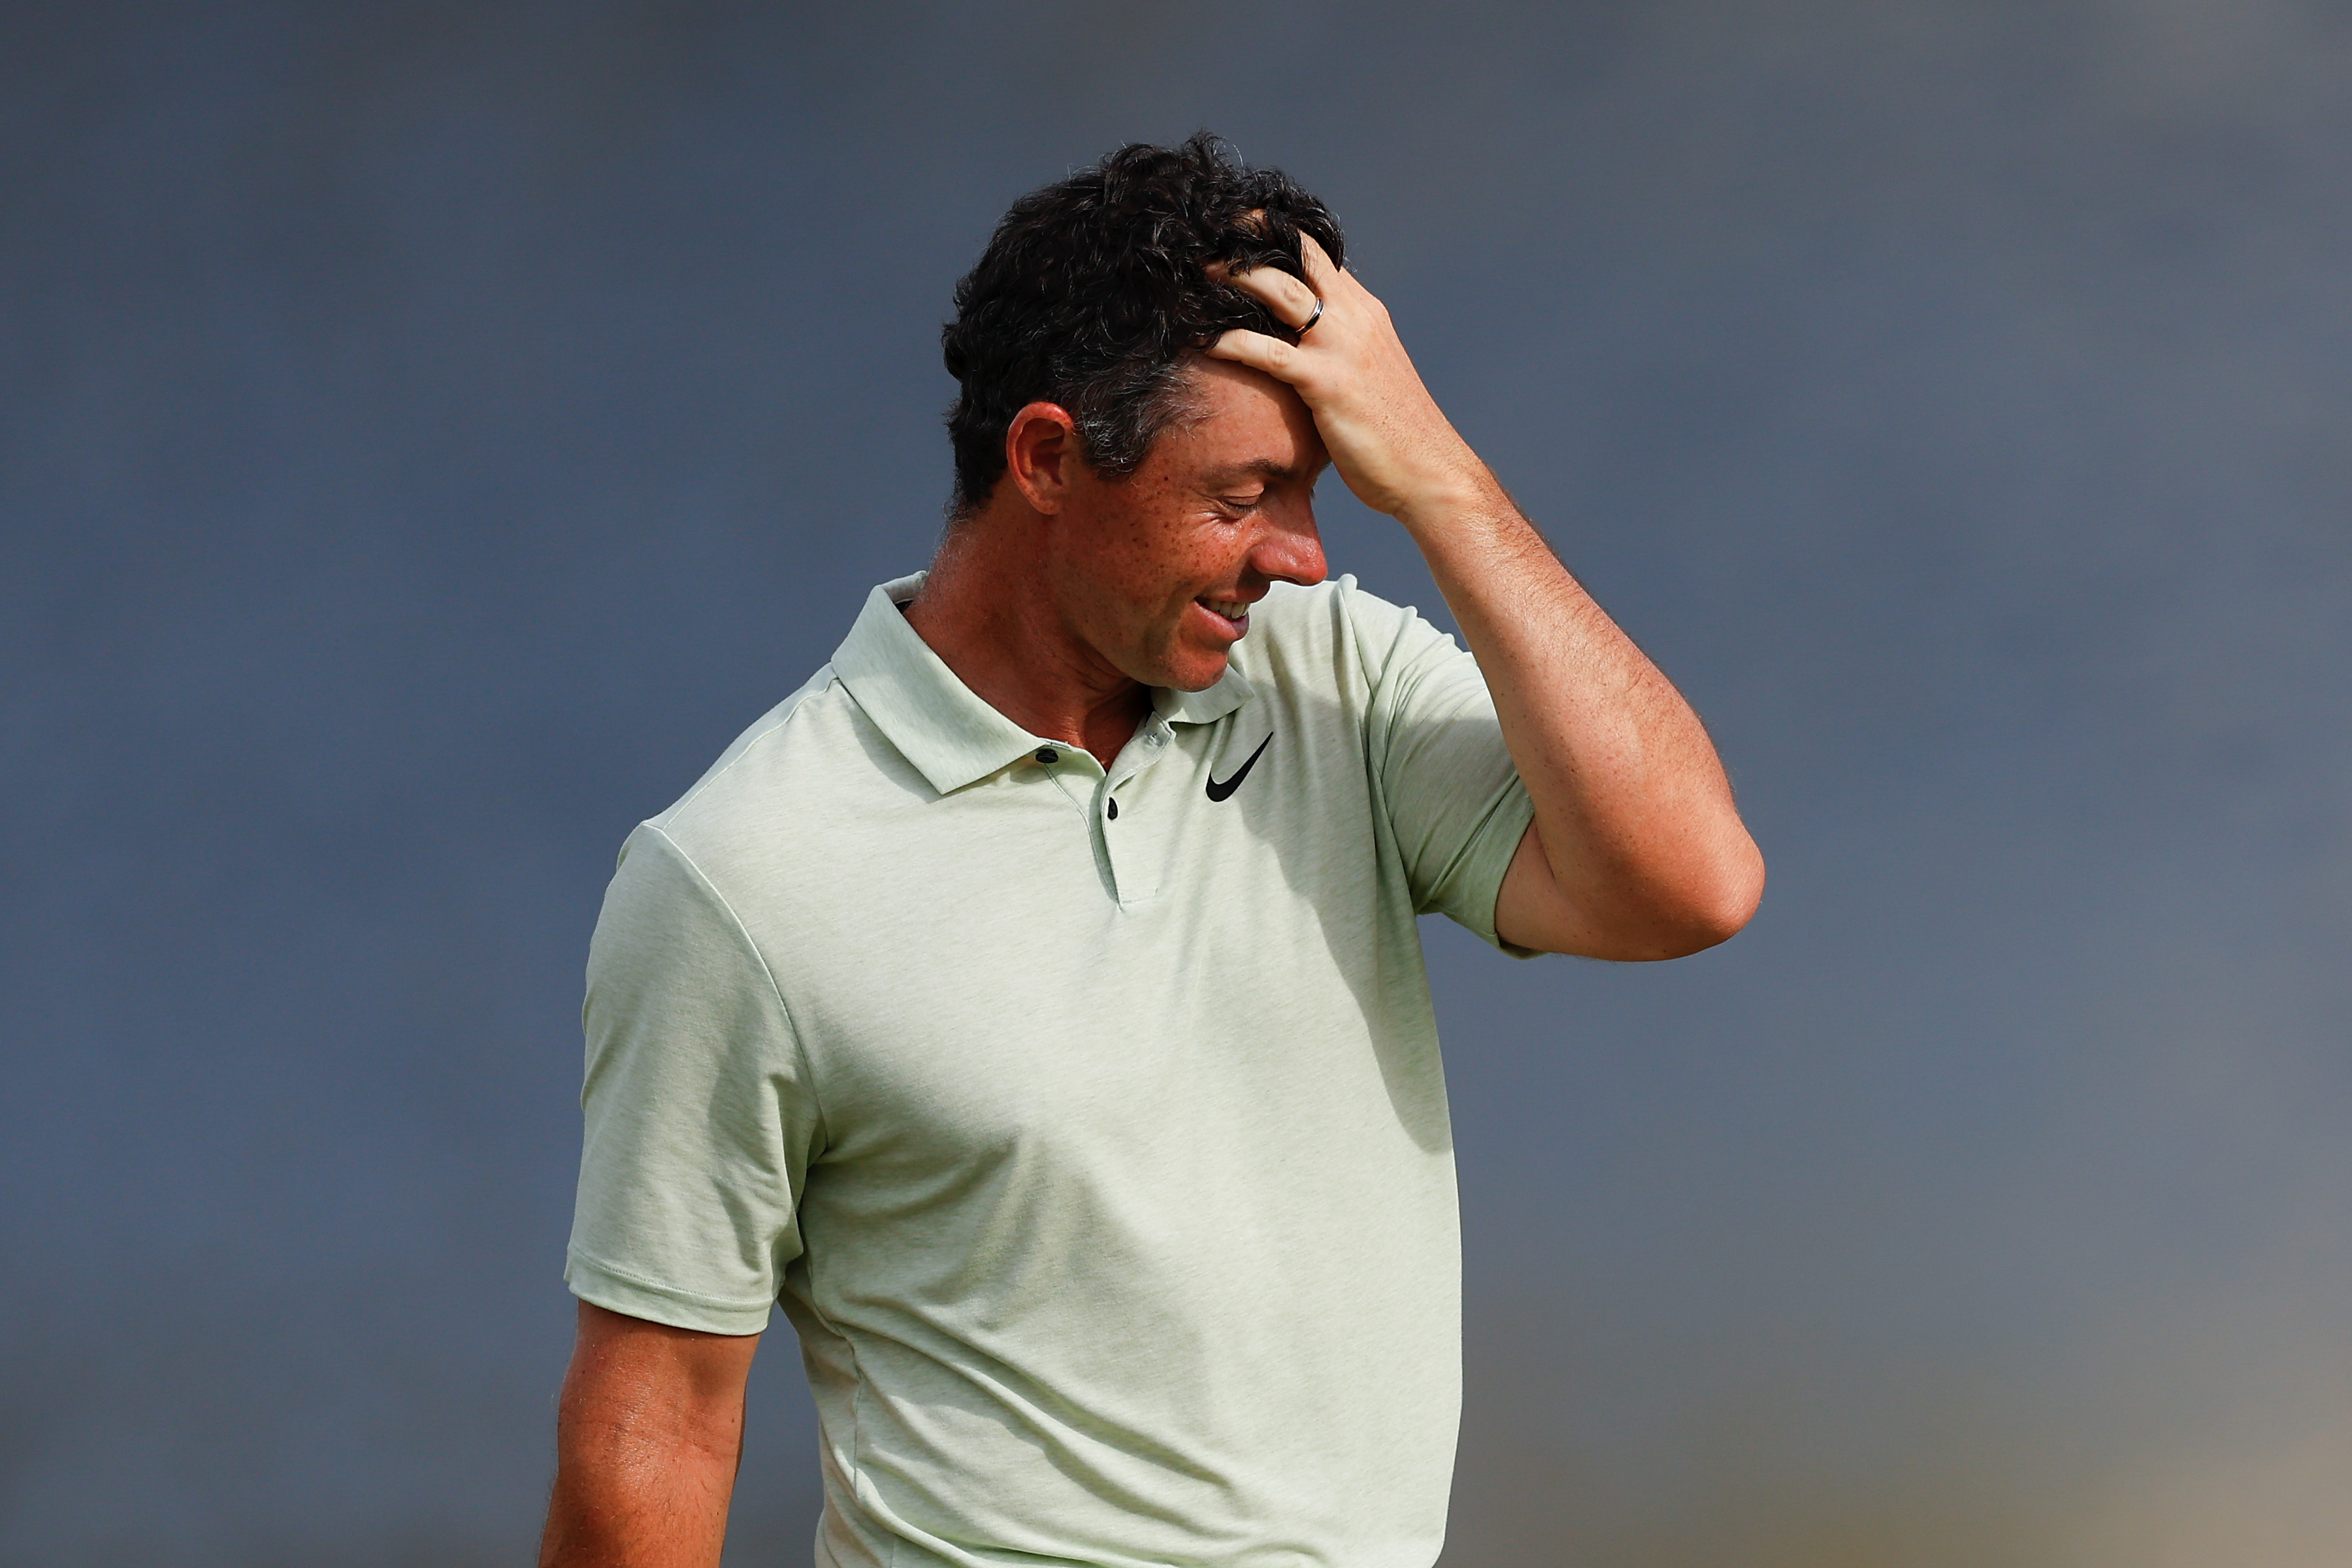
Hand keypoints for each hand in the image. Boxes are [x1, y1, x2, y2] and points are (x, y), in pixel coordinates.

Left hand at [1206, 234, 1490, 526]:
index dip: (1276, 234)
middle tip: (1205, 239)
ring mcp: (1343, 348)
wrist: (1430, 474)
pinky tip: (1202, 342)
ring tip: (1194, 276)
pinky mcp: (1328, 384)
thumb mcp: (1370, 374)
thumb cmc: (1396, 435)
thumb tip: (1300, 346)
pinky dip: (1232, 342)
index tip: (1236, 229)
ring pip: (1280, 292)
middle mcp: (1356, 318)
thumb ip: (1340, 349)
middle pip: (1298, 256)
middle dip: (1249, 241)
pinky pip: (1270, 353)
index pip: (1317, 254)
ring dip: (1233, 278)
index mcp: (1365, 312)